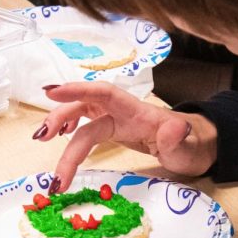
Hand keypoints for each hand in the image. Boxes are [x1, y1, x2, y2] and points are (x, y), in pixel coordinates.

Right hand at [33, 82, 217, 191]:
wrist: (195, 146)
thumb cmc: (191, 145)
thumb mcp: (189, 147)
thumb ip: (178, 139)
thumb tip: (174, 128)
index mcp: (137, 111)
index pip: (104, 94)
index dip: (78, 90)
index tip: (52, 91)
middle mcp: (123, 111)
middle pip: (85, 107)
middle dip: (60, 117)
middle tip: (41, 137)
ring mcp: (117, 119)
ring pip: (81, 117)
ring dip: (59, 126)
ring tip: (41, 140)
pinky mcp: (114, 129)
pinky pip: (87, 127)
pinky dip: (70, 131)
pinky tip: (61, 137)